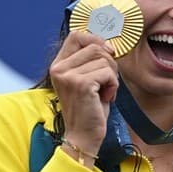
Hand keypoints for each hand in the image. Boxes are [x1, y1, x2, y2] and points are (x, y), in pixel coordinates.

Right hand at [50, 31, 117, 161]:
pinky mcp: (81, 84)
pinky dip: (113, 85)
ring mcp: (68, 76)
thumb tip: (109, 44)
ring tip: (103, 92)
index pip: (76, 35)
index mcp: (58, 65)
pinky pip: (108, 73)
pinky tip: (105, 98)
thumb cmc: (89, 108)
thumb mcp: (87, 79)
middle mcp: (59, 68)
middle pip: (96, 47)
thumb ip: (91, 61)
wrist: (83, 135)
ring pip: (105, 59)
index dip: (96, 40)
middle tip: (106, 82)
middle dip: (109, 63)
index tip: (107, 53)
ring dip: (112, 76)